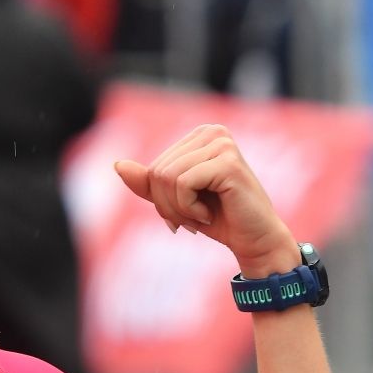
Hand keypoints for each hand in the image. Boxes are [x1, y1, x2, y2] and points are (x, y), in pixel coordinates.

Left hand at [114, 124, 299, 275]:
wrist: (254, 240)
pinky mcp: (228, 161)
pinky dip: (189, 209)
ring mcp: (222, 144)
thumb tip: (118, 164)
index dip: (161, 199)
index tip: (185, 212)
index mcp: (199, 136)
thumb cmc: (218, 218)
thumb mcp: (175, 200)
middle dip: (168, 205)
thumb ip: (148, 183)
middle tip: (194, 218)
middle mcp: (212, 133)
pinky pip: (181, 185)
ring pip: (166, 178)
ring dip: (179, 209)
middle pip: (157, 172)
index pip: (154, 168)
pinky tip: (210, 214)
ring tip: (202, 216)